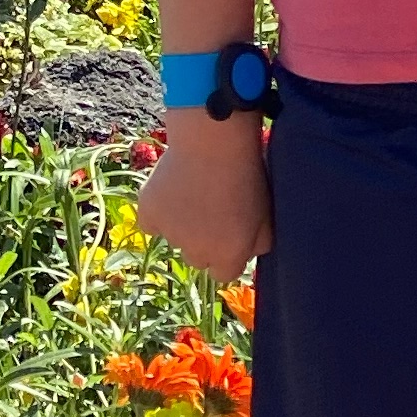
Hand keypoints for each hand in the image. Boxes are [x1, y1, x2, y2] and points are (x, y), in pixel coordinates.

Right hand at [134, 117, 272, 288]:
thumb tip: (247, 254)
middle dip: (203, 241)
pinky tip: (169, 193)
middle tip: (210, 210)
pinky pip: (150, 223)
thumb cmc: (248, 176)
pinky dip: (157, 211)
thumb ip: (259, 244)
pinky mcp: (148, 213)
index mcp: (228, 257)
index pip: (224, 274)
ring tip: (192, 192)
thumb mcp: (268, 215)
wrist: (214, 141)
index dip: (226, 254)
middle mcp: (197, 253)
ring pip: (174, 238)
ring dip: (181, 224)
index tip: (228, 233)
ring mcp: (170, 234)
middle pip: (197, 259)